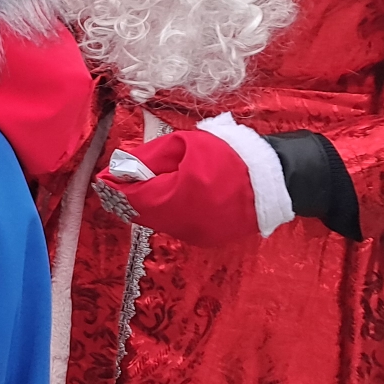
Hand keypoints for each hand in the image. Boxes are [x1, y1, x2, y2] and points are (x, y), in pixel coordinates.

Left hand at [94, 118, 279, 246]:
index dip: (116, 186)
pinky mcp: (207, 240)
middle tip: (122, 180)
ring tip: (147, 185)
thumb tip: (123, 166)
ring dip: (148, 204)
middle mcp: (182, 224)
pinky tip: (172, 197)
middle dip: (130, 196)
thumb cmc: (231, 155)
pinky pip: (178, 226)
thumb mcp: (187, 144)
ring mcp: (195, 235)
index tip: (106, 176)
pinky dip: (169, 212)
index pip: (133, 197)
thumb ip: (152, 156)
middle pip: (142, 213)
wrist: (277, 178)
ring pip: (158, 221)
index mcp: (176, 197)